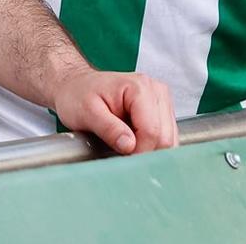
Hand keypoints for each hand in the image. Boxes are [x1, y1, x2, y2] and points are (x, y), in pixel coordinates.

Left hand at [48, 67, 178, 154]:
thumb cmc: (79, 95)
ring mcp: (161, 99)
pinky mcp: (161, 109)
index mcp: (139, 87)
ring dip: (149, 149)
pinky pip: (165, 136)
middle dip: (145, 152)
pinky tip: (134, 142)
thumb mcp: (87, 113)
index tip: (121, 160)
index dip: (138, 152)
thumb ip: (109, 129)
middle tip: (121, 155)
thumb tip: (130, 146)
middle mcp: (156, 90)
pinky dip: (152, 145)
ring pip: (169, 138)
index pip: (151, 131)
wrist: (77, 85)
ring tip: (125, 146)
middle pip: (165, 136)